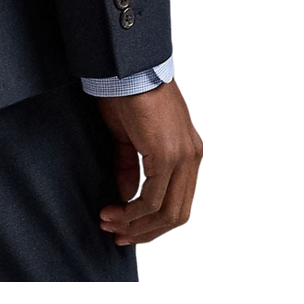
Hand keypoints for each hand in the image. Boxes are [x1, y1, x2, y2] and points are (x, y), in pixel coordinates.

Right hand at [95, 78, 202, 246]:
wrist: (127, 68)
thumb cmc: (128, 93)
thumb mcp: (129, 138)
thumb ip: (131, 170)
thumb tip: (128, 199)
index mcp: (190, 153)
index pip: (182, 204)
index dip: (156, 224)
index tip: (128, 230)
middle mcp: (194, 158)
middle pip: (177, 215)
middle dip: (145, 231)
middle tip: (118, 235)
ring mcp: (185, 157)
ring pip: (167, 212)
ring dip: (136, 225)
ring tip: (110, 224)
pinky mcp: (168, 155)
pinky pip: (152, 198)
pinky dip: (131, 212)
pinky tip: (112, 210)